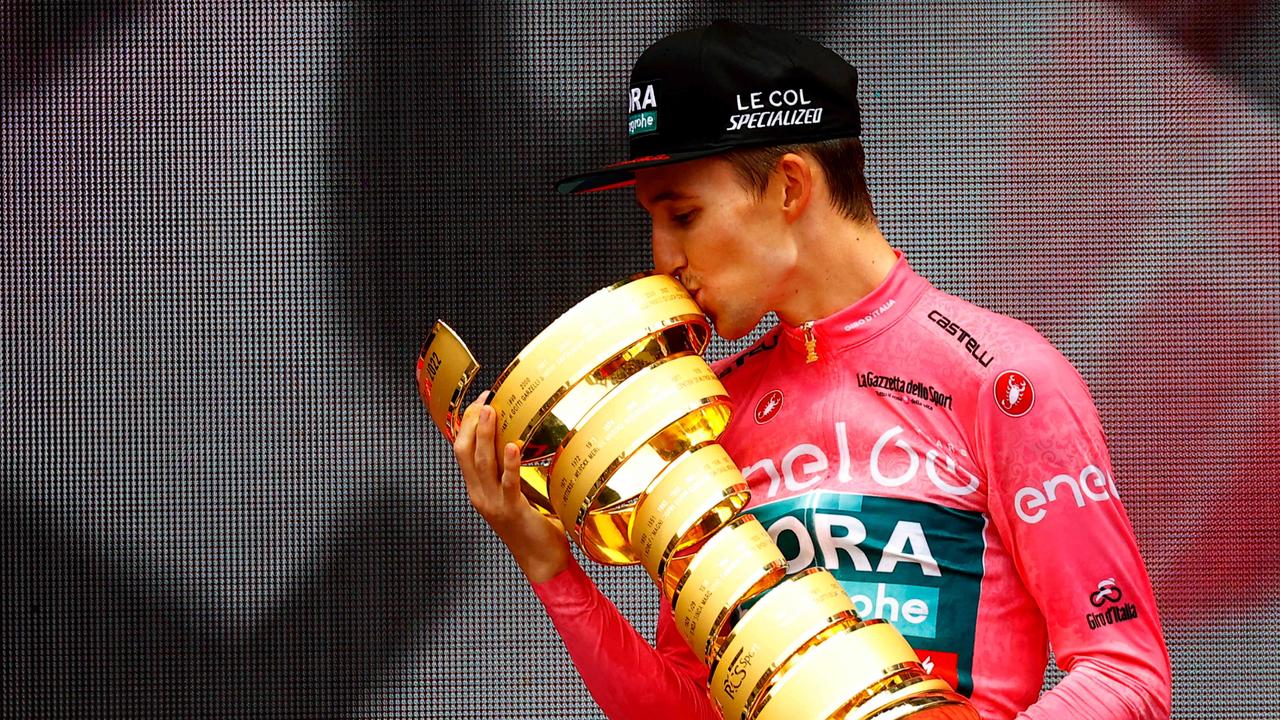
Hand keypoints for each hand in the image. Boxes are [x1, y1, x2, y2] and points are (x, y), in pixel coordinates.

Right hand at [453, 392, 570, 582]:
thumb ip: (511, 474)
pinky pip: (507, 483)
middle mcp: (480, 495)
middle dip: (471, 422)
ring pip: (481, 463)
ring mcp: (493, 503)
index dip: (467, 424)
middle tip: (485, 399)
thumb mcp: (516, 496)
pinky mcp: (512, 510)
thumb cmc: (534, 528)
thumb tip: (519, 443)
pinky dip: (508, 463)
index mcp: (478, 490)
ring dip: (485, 434)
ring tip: (491, 411)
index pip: (462, 451)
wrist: (541, 562)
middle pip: (464, 452)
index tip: (481, 401)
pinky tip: (512, 446)